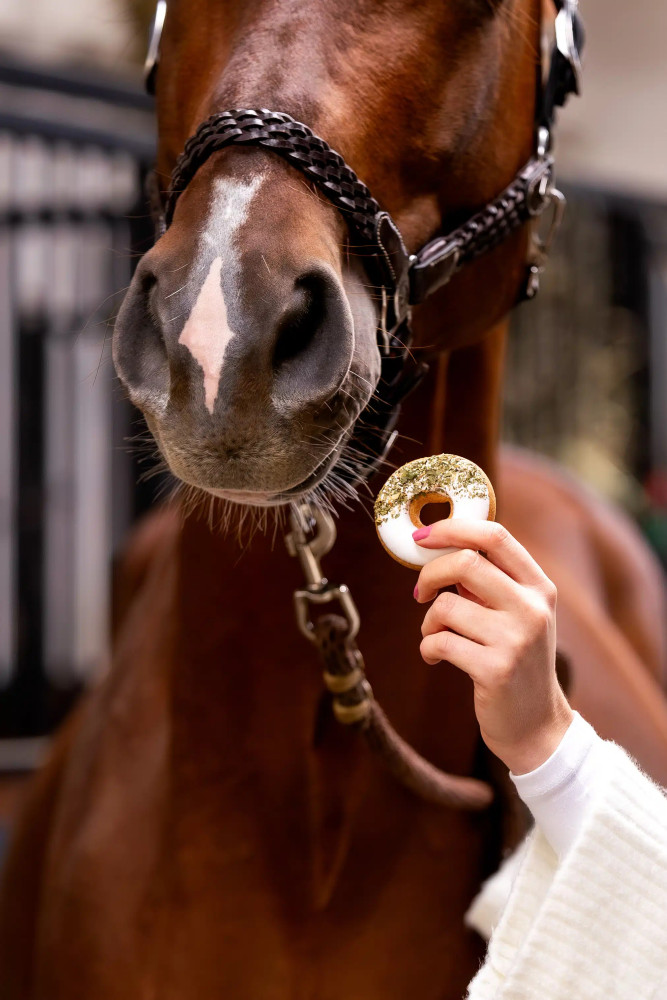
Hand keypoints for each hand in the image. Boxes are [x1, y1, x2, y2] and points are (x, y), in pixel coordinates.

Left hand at [413, 519, 572, 774]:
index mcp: (539, 587)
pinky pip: (439, 642)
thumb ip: (489, 582)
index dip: (453, 528)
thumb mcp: (517, 615)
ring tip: (435, 636)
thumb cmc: (516, 661)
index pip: (496, 536)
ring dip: (428, 622)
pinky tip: (436, 658)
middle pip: (466, 562)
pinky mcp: (496, 670)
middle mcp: (533, 609)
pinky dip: (427, 648)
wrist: (536, 725)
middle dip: (430, 574)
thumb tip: (437, 545)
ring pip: (446, 606)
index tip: (423, 537)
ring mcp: (516, 640)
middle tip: (420, 592)